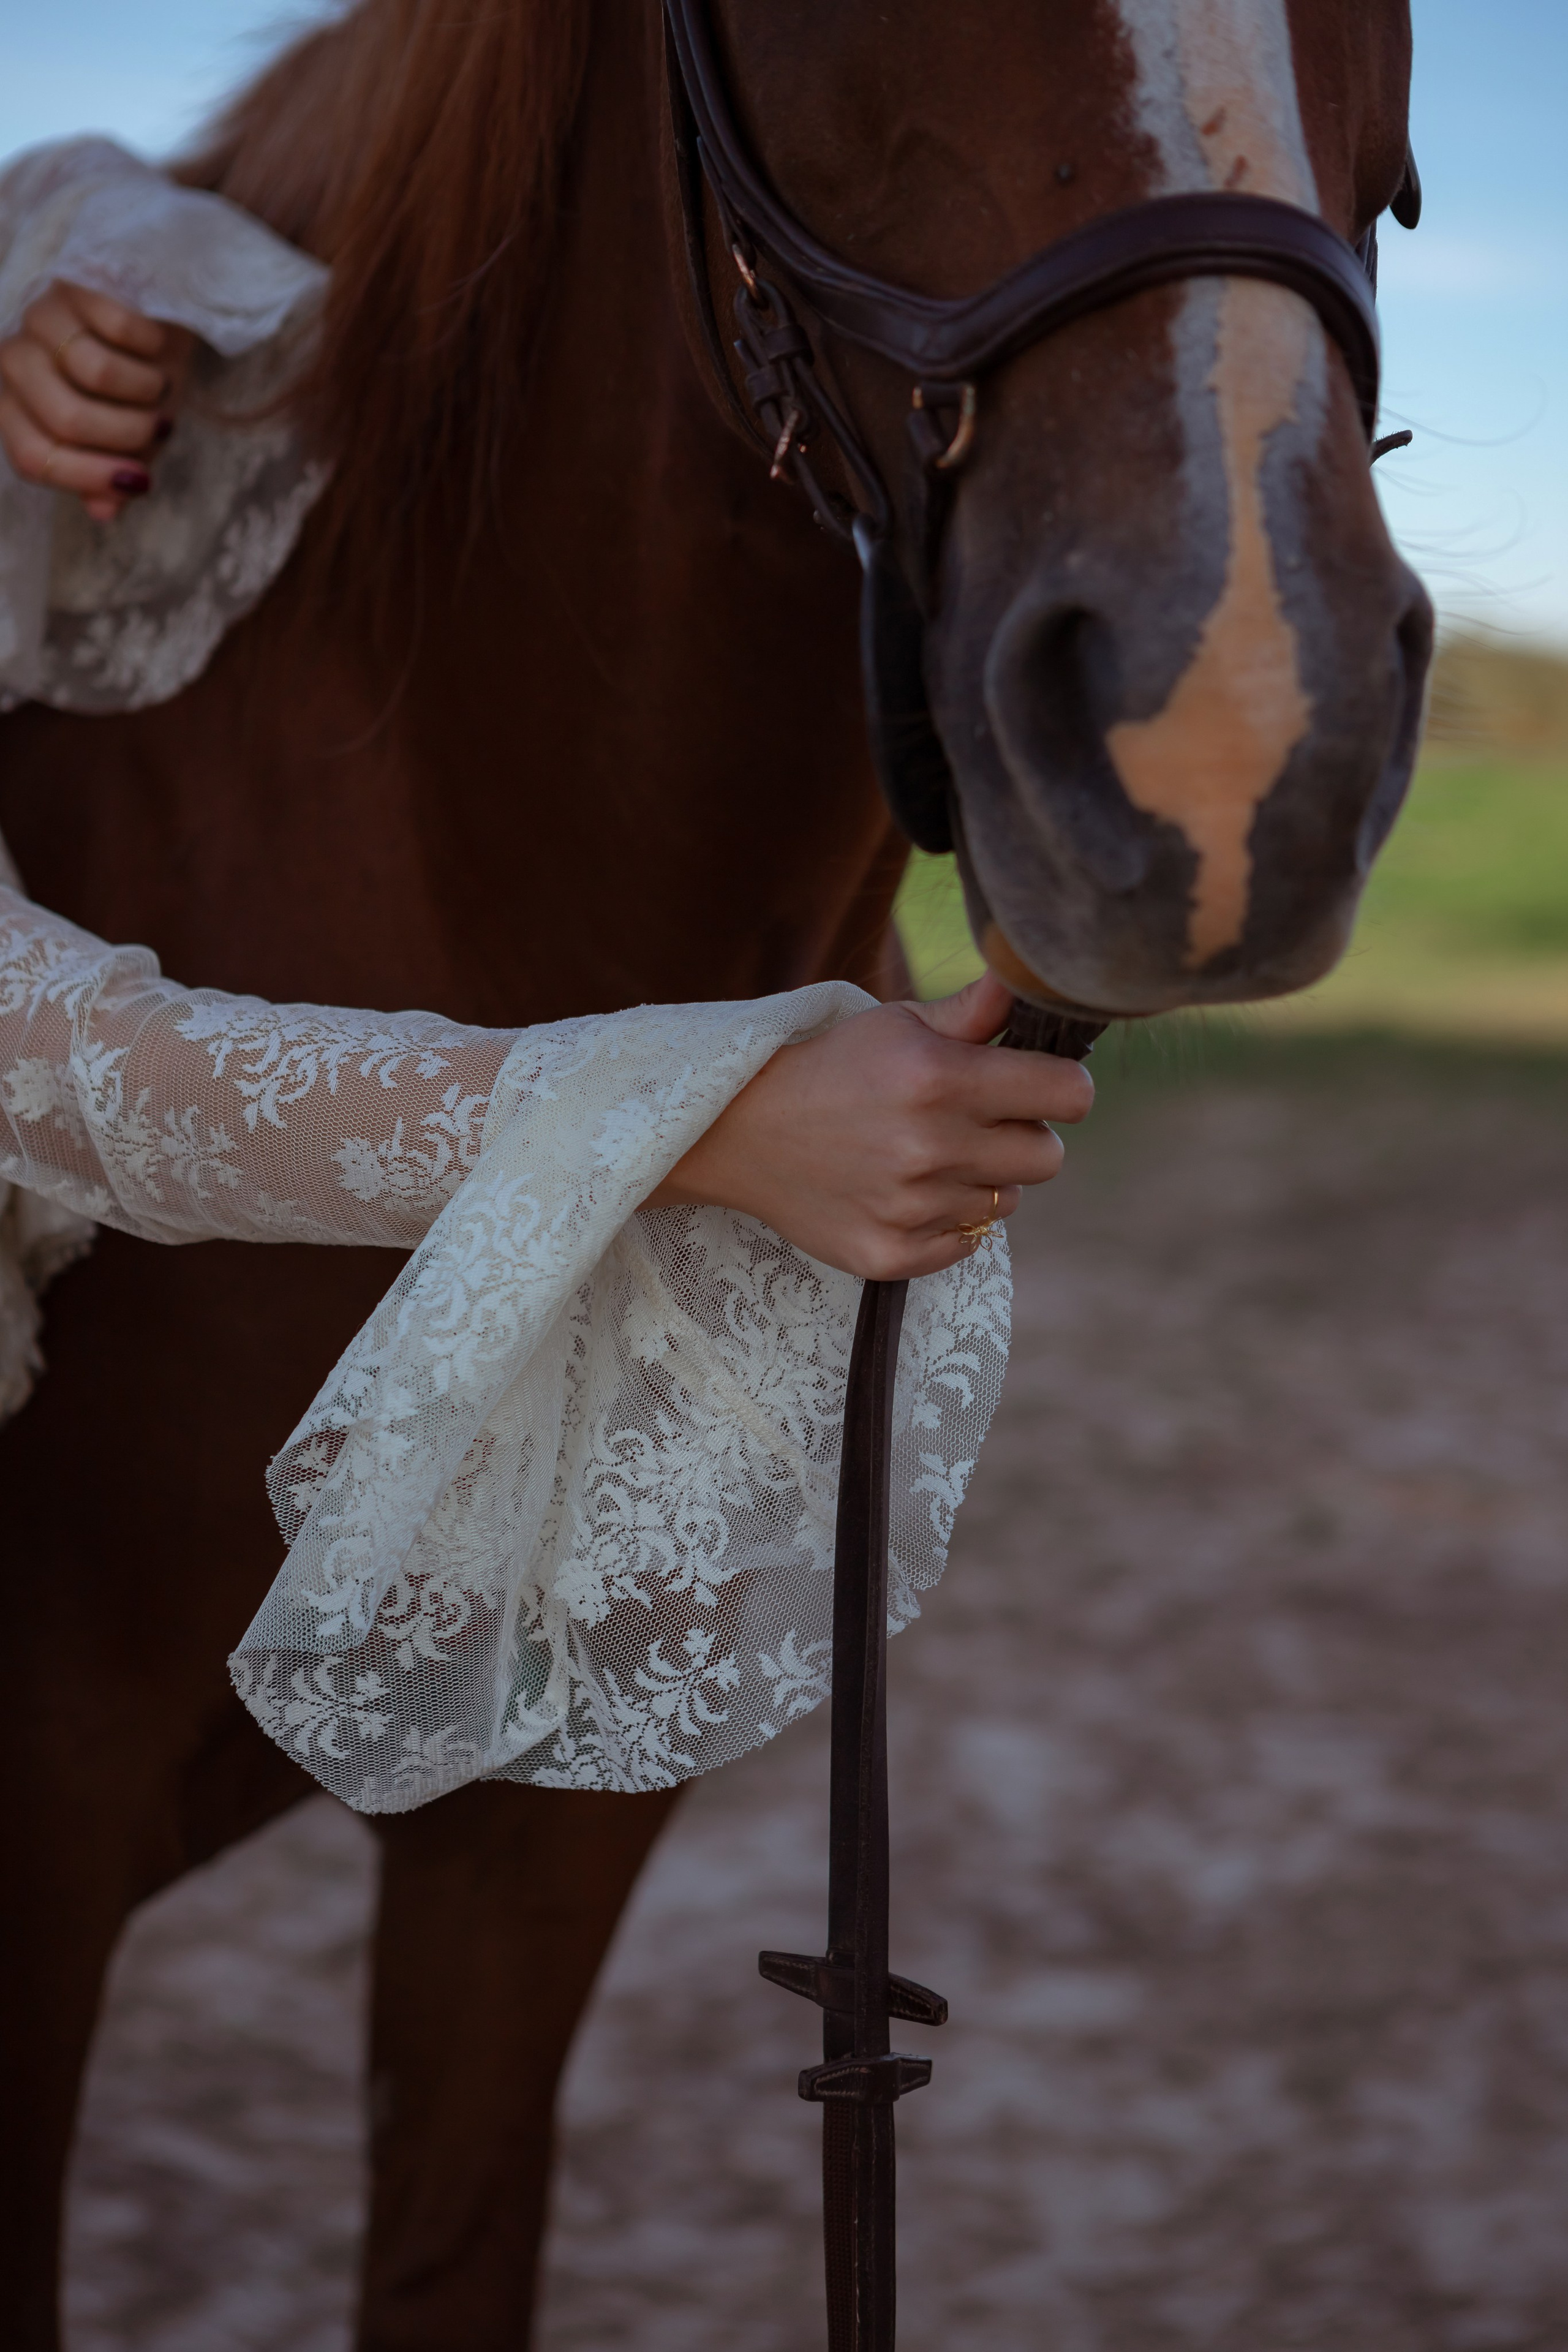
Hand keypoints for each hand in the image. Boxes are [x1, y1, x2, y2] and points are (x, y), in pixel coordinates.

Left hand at [0, 280, 193, 522]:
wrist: (154, 319)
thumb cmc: (134, 386)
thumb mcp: (126, 441)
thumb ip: (109, 479)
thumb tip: (103, 511)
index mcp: (14, 411)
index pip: (34, 457)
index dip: (89, 477)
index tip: (141, 481)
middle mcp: (13, 363)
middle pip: (67, 419)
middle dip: (128, 434)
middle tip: (161, 428)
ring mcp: (39, 318)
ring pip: (96, 373)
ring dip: (146, 390)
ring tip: (160, 386)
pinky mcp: (72, 283)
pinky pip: (120, 327)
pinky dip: (152, 346)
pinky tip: (156, 345)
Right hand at [649, 971, 1093, 1278]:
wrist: (743, 1133)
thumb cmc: (832, 1067)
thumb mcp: (897, 1023)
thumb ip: (973, 1011)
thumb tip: (1028, 982)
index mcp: (940, 1079)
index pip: (1069, 1095)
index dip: (1064, 1088)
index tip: (1043, 1087)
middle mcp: (930, 1147)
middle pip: (1048, 1158)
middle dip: (1025, 1137)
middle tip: (979, 1124)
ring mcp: (910, 1208)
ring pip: (1006, 1203)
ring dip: (979, 1180)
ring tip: (926, 1156)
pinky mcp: (890, 1255)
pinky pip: (967, 1244)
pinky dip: (946, 1222)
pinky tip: (906, 1192)